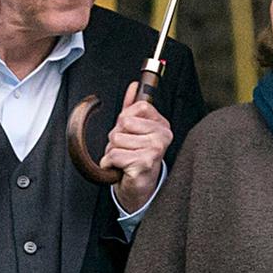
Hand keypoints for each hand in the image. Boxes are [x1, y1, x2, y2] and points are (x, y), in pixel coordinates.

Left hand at [102, 81, 170, 213]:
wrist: (139, 186)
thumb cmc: (135, 157)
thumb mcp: (134, 129)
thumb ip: (132, 107)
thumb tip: (133, 86)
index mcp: (162, 125)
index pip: (138, 107)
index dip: (126, 118)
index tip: (130, 131)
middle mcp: (162, 136)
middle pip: (124, 123)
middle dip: (116, 136)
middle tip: (126, 148)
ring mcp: (155, 150)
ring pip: (116, 139)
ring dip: (112, 151)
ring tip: (124, 158)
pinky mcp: (143, 163)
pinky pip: (114, 154)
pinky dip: (109, 163)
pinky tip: (120, 168)